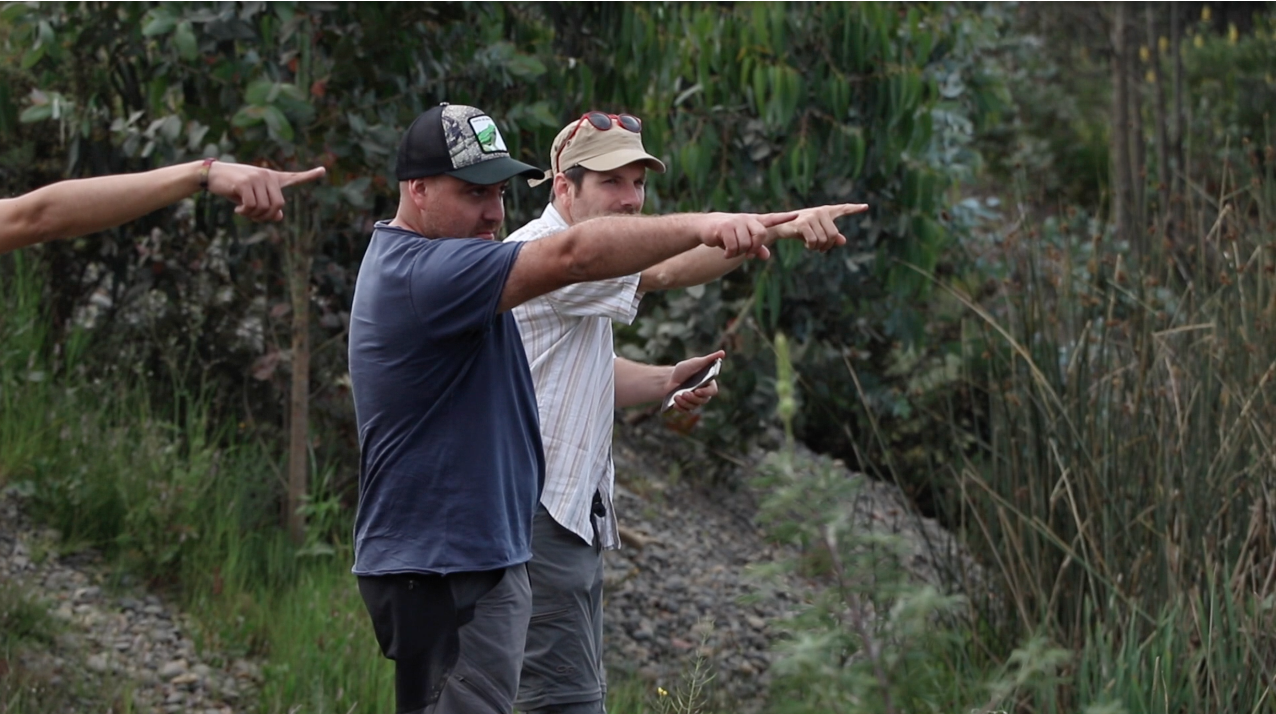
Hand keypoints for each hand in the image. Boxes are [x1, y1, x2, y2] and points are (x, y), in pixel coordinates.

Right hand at [206, 162, 326, 221]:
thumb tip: (279, 217)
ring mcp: (257, 178)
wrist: (212, 175)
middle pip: (278, 205)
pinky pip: (252, 206)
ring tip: (244, 212)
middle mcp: (267, 175)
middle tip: (253, 217)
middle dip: (266, 217)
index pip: (294, 177)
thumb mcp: (253, 199)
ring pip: (265, 208)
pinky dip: (245, 213)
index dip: (309, 175)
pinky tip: (237, 209)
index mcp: (272, 178)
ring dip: (254, 216)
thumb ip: (268, 208)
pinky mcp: (245, 183)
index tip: (323, 170)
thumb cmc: (234, 188)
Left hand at [664, 350, 724, 411]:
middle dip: (692, 398)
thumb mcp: (696, 362)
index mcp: (708, 384)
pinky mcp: (686, 406)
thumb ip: (709, 359)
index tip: (697, 391)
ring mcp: (695, 401)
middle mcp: (704, 394)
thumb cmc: (685, 369)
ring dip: (685, 403)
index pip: (712, 391)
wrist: (670, 377)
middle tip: (684, 393)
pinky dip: (680, 408)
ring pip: (694, 406)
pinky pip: (686, 411)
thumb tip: (723, 353)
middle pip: (703, 401)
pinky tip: (675, 403)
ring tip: (676, 396)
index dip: (705, 392)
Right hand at [697, 212, 797, 258]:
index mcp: (753, 221)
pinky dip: (730, 254)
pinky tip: (725, 254)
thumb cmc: (727, 234)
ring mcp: (736, 222)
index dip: (784, 217)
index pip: (772, 218)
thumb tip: (767, 257)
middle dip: (755, 247)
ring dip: (739, 253)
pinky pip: (734, 246)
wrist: (705, 227)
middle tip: (746, 253)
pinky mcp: (725, 227)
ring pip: (746, 244)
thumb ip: (756, 248)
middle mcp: (746, 219)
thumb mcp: (743, 241)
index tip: (796, 215)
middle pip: (761, 235)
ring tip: (731, 251)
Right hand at [771, 203, 867, 252]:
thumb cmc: (801, 229)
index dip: (855, 209)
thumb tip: (843, 241)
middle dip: (828, 245)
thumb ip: (832, 236)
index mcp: (826, 212)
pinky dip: (812, 247)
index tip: (866, 207)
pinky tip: (807, 245)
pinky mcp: (803, 224)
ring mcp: (812, 217)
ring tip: (812, 246)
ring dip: (819, 247)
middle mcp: (821, 212)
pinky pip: (814, 241)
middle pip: (833, 235)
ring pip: (824, 239)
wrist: (781, 226)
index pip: (843, 209)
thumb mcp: (818, 232)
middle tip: (821, 249)